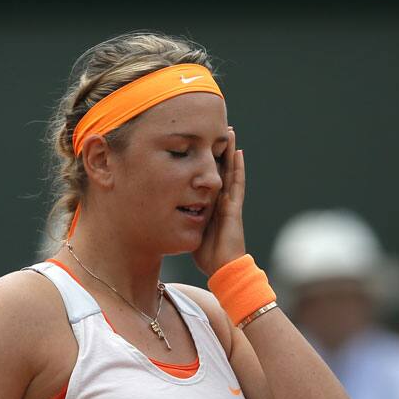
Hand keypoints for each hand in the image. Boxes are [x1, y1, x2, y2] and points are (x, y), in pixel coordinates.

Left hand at [193, 127, 245, 277]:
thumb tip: (160, 214)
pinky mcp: (234, 208)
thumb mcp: (188, 231)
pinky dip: (238, 167)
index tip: (198, 143)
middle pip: (220, 170)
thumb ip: (181, 220)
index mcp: (211, 205)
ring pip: (231, 172)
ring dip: (230, 152)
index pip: (207, 178)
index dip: (205, 161)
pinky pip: (237, 183)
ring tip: (230, 132)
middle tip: (216, 129)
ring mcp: (230, 203)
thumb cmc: (207, 256)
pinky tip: (238, 152)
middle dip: (218, 151)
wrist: (223, 269)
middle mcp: (222, 201)